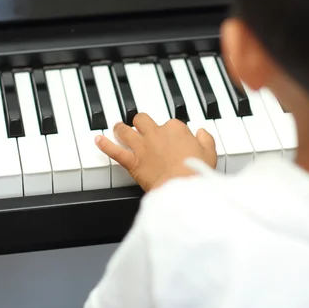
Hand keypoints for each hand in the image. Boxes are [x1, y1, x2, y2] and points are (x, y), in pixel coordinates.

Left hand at [95, 113, 216, 190]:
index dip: (171, 131)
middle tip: (140, 125)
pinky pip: (114, 151)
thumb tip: (202, 132)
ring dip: (120, 128)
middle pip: (143, 120)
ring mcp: (142, 147)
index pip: (170, 123)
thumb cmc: (196, 171)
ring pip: (125, 131)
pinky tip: (98, 140)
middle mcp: (156, 133)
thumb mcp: (210, 152)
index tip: (173, 138)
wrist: (183, 187)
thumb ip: (206, 139)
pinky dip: (104, 145)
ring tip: (117, 126)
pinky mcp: (133, 162)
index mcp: (176, 128)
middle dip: (141, 122)